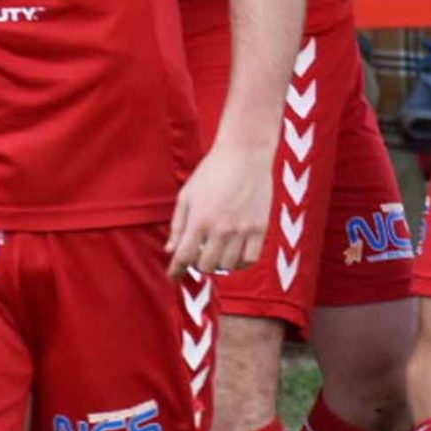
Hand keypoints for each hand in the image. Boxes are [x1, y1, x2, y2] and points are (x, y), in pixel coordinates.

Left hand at [167, 139, 272, 276]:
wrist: (245, 154)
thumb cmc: (212, 172)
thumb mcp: (187, 195)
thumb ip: (178, 225)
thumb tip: (170, 249)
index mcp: (199, 220)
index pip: (183, 257)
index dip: (176, 271)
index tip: (173, 276)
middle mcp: (220, 229)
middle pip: (206, 266)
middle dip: (197, 265)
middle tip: (198, 255)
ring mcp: (242, 230)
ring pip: (228, 266)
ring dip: (219, 264)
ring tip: (217, 253)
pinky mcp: (260, 228)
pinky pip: (250, 259)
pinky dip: (241, 262)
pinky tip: (236, 253)